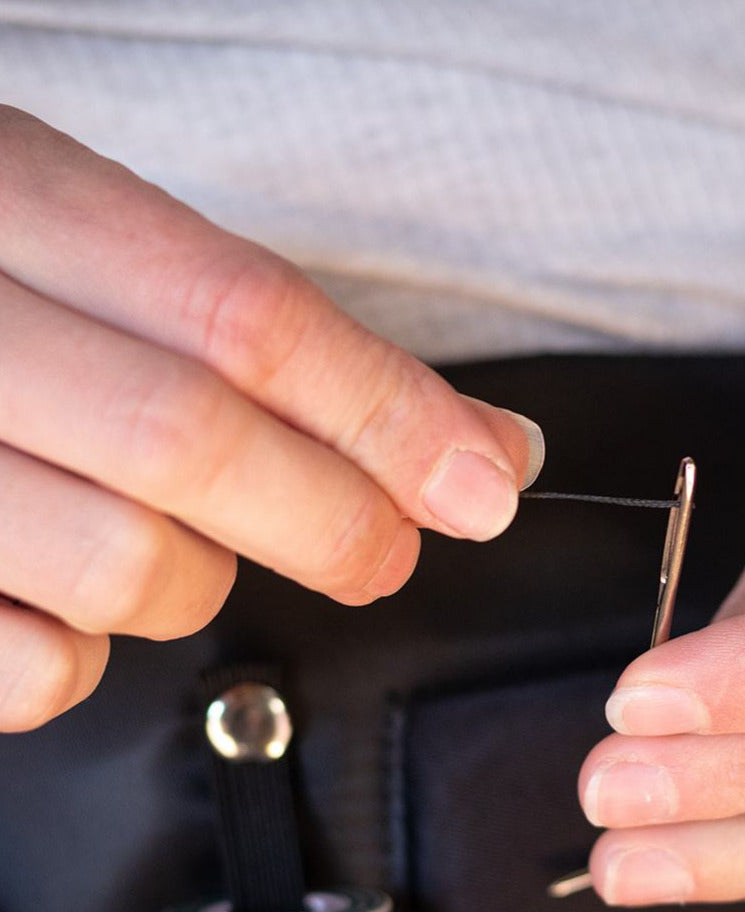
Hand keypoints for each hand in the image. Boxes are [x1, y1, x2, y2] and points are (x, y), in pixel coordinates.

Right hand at [0, 107, 540, 731]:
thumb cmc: (11, 288)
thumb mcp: (126, 256)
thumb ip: (306, 353)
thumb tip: (492, 450)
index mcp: (21, 205)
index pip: (248, 319)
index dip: (389, 415)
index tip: (485, 483)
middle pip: (192, 445)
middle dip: (333, 520)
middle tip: (383, 551)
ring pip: (126, 570)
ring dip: (197, 580)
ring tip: (175, 539)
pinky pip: (36, 669)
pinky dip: (88, 657)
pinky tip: (74, 599)